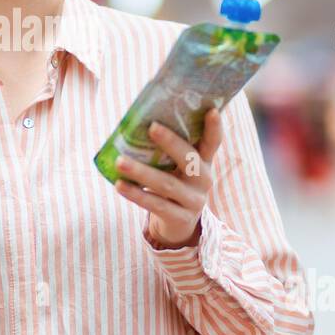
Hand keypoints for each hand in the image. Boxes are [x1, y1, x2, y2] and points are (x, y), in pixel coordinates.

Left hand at [112, 107, 223, 248]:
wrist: (178, 225)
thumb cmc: (172, 183)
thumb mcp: (176, 167)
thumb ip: (166, 149)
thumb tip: (137, 120)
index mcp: (203, 162)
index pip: (212, 142)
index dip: (214, 127)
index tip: (211, 110)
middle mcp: (203, 180)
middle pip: (190, 160)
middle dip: (171, 142)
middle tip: (152, 127)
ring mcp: (194, 201)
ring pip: (168, 184)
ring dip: (143, 172)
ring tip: (120, 161)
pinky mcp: (181, 219)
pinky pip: (157, 205)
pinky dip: (137, 195)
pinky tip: (120, 185)